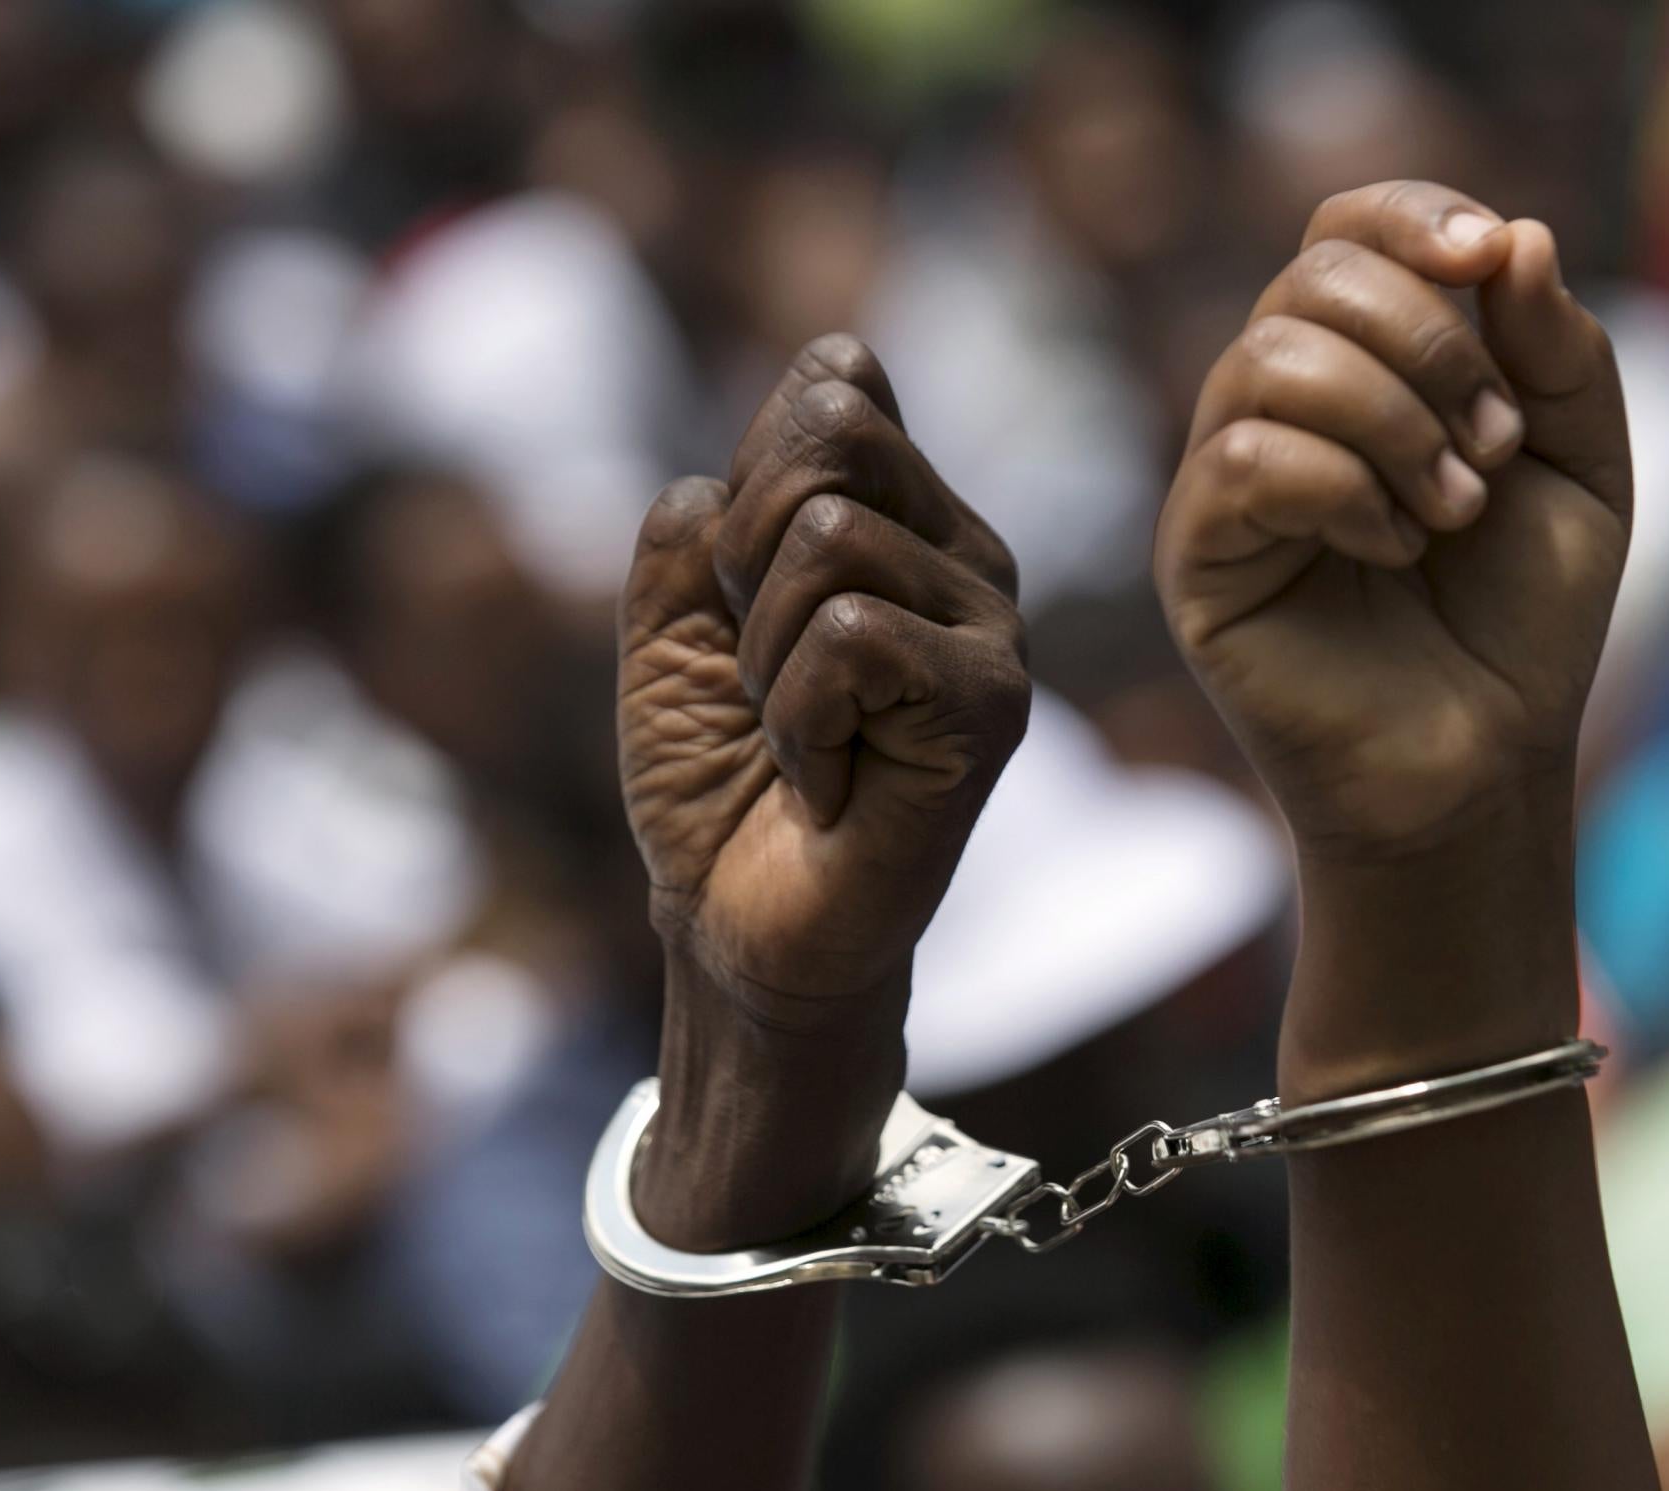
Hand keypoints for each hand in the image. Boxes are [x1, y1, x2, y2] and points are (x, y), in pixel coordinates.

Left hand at [619, 335, 1027, 1243]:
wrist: (736, 929)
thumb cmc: (716, 783)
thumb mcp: (675, 623)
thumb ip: (707, 516)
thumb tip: (759, 450)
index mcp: (905, 520)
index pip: (837, 383)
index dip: (747, 479)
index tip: (740, 603)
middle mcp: (965, 557)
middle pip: (833, 425)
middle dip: (742, 551)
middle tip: (760, 668)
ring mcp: (990, 629)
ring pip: (826, 536)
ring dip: (763, 656)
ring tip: (798, 736)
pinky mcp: (993, 706)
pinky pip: (852, 634)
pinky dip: (798, 715)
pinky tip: (826, 778)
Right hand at [1155, 183, 1631, 1098]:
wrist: (1484, 768)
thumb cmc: (1521, 627)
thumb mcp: (1581, 467)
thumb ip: (1559, 349)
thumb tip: (1508, 237)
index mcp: (1365, 368)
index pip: (1346, 228)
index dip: (1413, 217)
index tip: (1491, 261)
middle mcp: (1279, 408)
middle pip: (1312, 277)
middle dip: (1430, 342)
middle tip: (1494, 449)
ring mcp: (1227, 481)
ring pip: (1272, 360)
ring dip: (1396, 421)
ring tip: (1454, 510)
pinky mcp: (1198, 558)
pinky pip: (1246, 459)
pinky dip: (1344, 488)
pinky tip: (1394, 551)